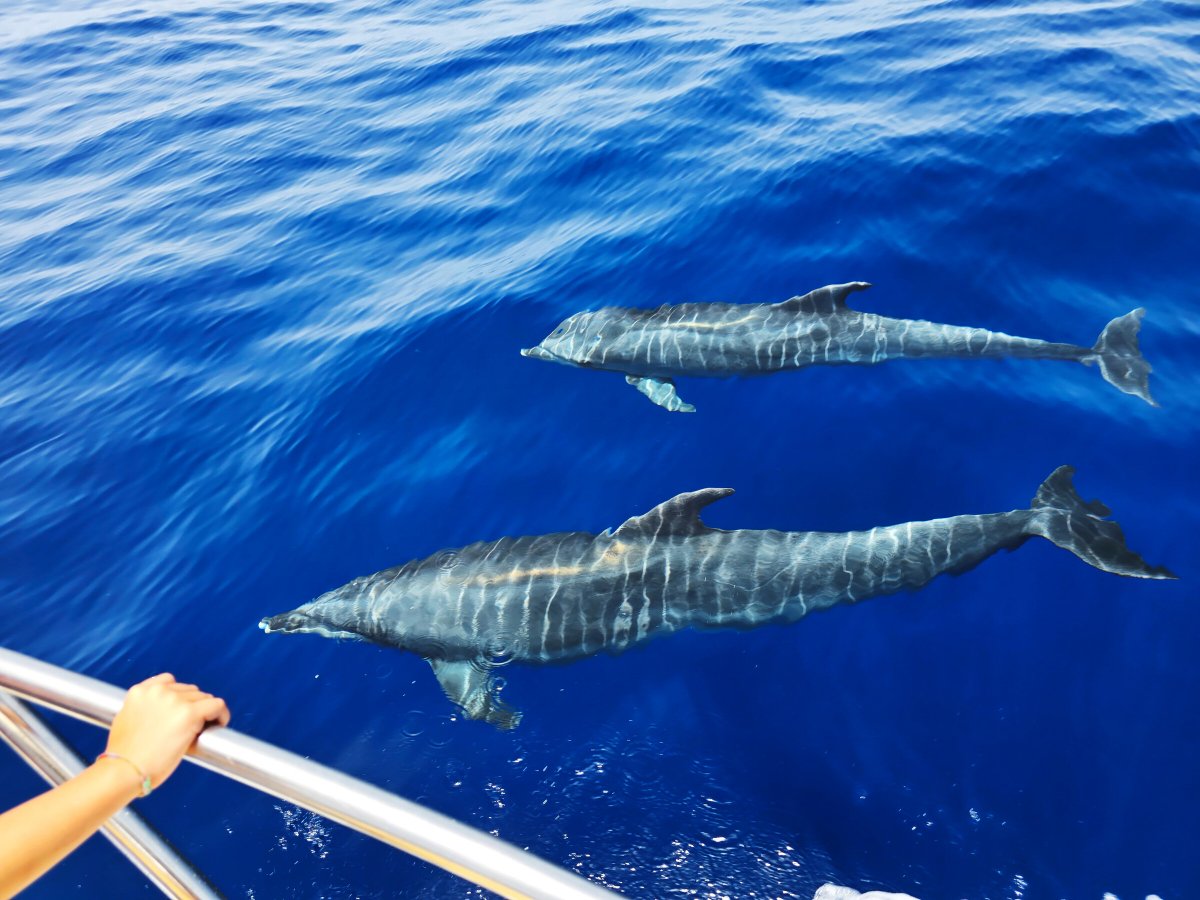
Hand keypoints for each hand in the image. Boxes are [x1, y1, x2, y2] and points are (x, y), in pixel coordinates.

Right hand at [104, 673, 229, 788]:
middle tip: (190, 728)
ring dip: (205, 713)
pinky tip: (219, 725)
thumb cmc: (125, 756)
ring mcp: (174, 700)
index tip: (180, 712)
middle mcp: (158, 691)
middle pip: (189, 691)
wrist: (124, 771)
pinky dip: (221, 715)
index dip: (179, 698)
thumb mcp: (126, 721)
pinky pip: (217, 705)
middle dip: (192, 707)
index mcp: (140, 691)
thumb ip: (143, 709)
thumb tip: (162, 714)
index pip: (169, 682)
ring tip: (202, 731)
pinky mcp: (189, 713)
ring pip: (204, 698)